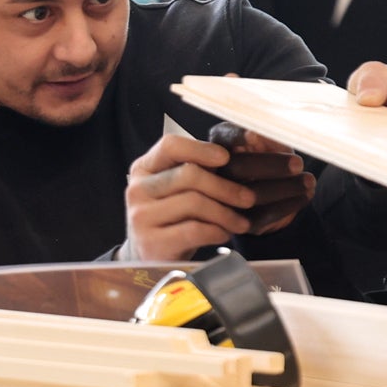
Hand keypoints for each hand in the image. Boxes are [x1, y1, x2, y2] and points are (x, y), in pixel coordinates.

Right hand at [124, 135, 314, 260]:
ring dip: (226, 212)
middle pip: (189, 175)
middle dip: (226, 186)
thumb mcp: (177, 188)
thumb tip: (242, 128)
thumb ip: (197, 167)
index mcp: (145, 167)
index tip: (226, 158)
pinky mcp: (151, 243)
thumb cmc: (172, 216)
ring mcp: (141, 216)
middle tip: (249, 198)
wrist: (148, 258)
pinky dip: (216, 230)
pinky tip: (224, 233)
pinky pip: (193, 230)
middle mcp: (137, 189)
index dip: (201, 149)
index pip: (170, 145)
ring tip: (241, 221)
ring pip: (194, 203)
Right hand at [209, 121, 315, 233]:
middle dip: (270, 165)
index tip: (253, 135)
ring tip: (309, 181)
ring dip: (286, 187)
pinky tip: (305, 195)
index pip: (224, 137)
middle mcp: (215, 171)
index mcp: (220, 144)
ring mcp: (224, 199)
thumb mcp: (269, 141)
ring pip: (252, 194)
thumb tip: (259, 135)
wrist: (269, 191)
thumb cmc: (269, 156)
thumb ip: (266, 137)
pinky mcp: (239, 220)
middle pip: (237, 167)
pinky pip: (263, 214)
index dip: (237, 137)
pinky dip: (289, 204)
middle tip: (298, 163)